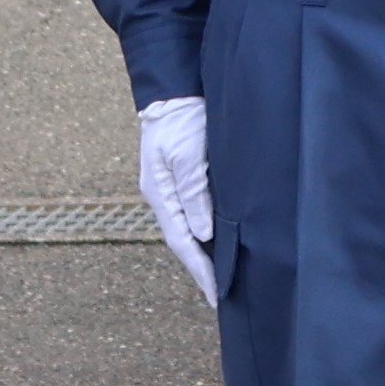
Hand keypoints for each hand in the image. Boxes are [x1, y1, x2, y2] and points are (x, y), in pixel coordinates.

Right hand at [135, 95, 215, 304]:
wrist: (176, 91)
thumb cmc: (182, 119)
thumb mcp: (188, 155)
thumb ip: (196, 194)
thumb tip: (203, 234)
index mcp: (161, 195)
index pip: (182, 242)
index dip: (199, 269)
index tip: (215, 294)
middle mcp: (164, 197)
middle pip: (184, 241)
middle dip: (201, 268)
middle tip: (222, 295)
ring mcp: (172, 189)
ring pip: (190, 230)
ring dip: (205, 253)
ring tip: (223, 276)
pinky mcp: (184, 180)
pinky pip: (196, 214)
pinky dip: (208, 233)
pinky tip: (220, 241)